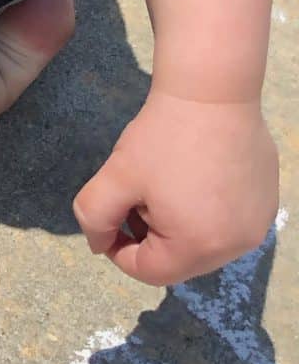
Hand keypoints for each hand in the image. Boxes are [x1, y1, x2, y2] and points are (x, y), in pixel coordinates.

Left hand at [72, 89, 278, 286]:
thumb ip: (95, 219)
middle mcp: (237, 245)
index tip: (109, 222)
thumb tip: (100, 245)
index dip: (120, 251)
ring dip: (177, 227)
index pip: (150, 271)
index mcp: (198, 245)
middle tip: (137, 199)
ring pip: (204, 245)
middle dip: (150, 238)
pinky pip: (228, 224)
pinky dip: (204, 213)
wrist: (212, 91)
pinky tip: (193, 177)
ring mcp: (258, 225)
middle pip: (180, 262)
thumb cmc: (162, 136)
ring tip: (166, 186)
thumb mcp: (115, 177)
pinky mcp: (267, 204)